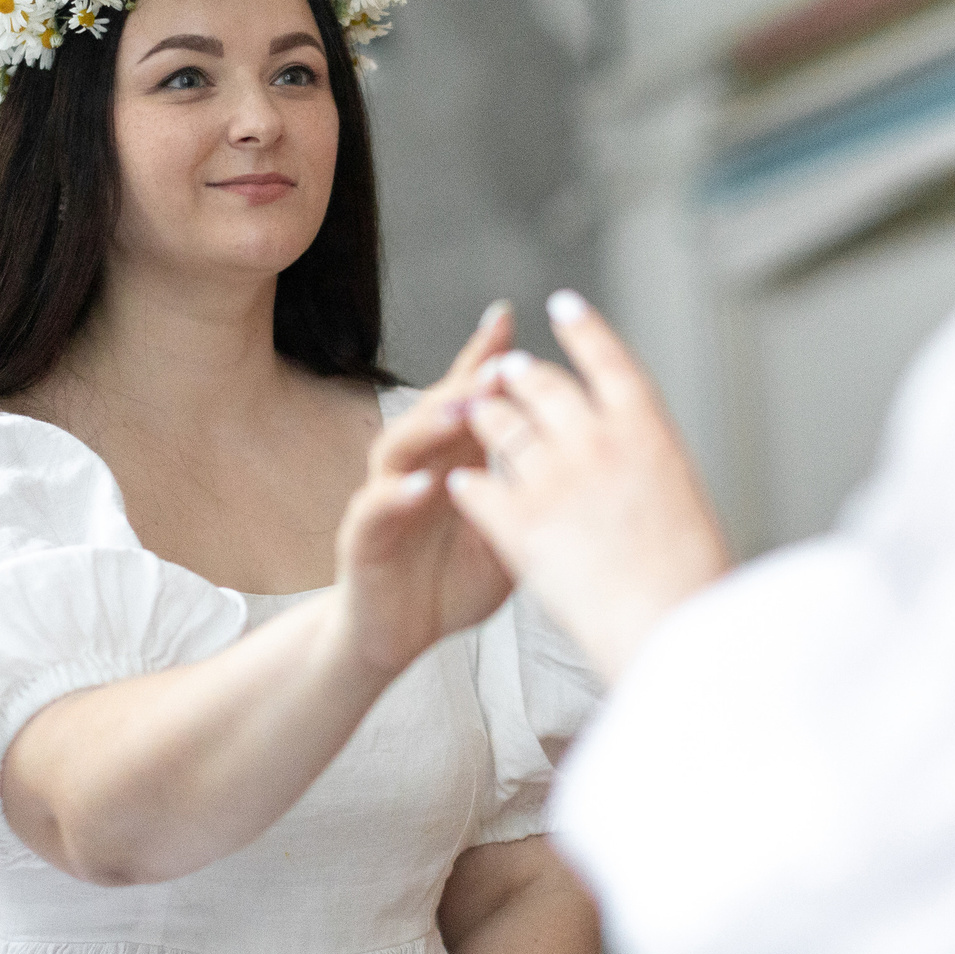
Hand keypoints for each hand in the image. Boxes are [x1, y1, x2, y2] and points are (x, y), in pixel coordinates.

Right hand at [335, 303, 520, 674]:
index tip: (510, 317)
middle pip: (436, 410)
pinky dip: (398, 495)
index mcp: (453, 460)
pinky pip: (377, 510)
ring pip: (402, 447)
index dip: (483, 358)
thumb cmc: (451, 580)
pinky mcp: (363, 539)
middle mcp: (415, 468)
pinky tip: (424, 485)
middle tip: (501, 363)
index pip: (467, 397)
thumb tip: (591, 461)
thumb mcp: (507, 534)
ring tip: (465, 409)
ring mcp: (385, 499)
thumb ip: (532, 493)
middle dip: (467, 382)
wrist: (396, 636)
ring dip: (433, 425)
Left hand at [444, 291, 728, 681]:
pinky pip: (479, 487)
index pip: (608, 359)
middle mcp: (595, 439)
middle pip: (546, 386)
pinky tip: (462, 484)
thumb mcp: (686, 501)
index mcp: (648, 430)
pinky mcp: (516, 520)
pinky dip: (471, 484)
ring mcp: (552, 476)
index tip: (564, 306)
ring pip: (500, 426)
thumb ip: (649, 467)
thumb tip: (637, 458)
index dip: (583, 328)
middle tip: (510, 371)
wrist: (671, 627)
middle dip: (523, 376)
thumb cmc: (694, 579)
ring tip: (475, 411)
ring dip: (485, 415)